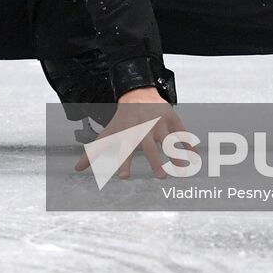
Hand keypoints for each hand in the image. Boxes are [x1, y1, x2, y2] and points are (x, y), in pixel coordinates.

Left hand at [74, 86, 192, 179]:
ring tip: (184, 169)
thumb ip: (93, 152)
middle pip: (149, 146)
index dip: (123, 163)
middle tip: (161, 177)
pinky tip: (196, 156)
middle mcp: (144, 129)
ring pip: (169, 139)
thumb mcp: (107, 133)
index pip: (124, 150)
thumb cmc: (121, 121)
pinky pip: (182, 133)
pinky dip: (189, 144)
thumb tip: (76, 169)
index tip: (123, 178)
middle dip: (155, 160)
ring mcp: (159, 124)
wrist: (137, 94)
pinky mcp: (172, 119)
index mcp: (128, 134)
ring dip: (177, 154)